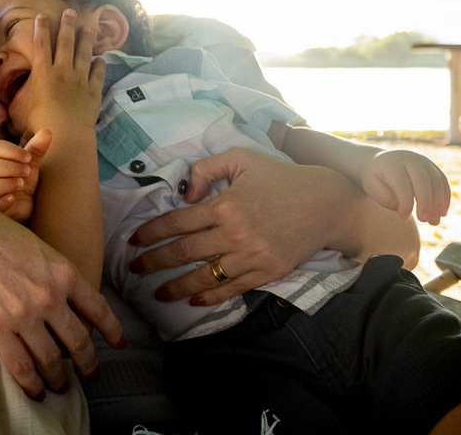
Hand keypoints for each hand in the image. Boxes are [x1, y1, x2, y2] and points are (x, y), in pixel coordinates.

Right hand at [0, 130, 49, 221]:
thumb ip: (35, 150)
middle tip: (27, 172)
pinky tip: (13, 199)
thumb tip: (47, 131)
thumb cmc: (21, 185)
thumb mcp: (29, 166)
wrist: (21, 211)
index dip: (12, 151)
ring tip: (21, 184)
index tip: (28, 157)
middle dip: (9, 167)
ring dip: (4, 184)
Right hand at [0, 189, 125, 398]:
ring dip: (59, 378)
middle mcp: (49, 296)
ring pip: (51, 359)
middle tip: (91, 373)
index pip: (98, 309)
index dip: (112, 331)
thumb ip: (56, 274)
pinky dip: (32, 384)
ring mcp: (23, 314)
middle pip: (79, 341)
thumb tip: (69, 302)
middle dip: (88, 363)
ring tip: (60, 386)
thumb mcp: (38, 247)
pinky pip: (21, 366)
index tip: (119, 344)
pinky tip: (36, 391)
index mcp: (64, 272)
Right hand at [11, 9, 104, 139]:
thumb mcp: (18, 110)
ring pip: (84, 53)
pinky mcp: (93, 92)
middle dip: (67, 25)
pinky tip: (101, 59)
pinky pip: (98, 73)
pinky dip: (100, 64)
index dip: (41, 28)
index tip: (42, 16)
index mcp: (42, 73)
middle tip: (71, 12)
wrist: (65, 135)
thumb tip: (10, 95)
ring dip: (86, 39)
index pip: (40, 45)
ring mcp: (80, 80)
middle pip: (65, 42)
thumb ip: (17, 98)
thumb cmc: (37, 124)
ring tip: (88, 27)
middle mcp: (62, 71)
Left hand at [126, 148, 351, 307]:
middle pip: (184, 252)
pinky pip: (232, 289)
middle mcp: (235, 234)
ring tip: (158, 294)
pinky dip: (211, 297)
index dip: (151, 233)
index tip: (133, 241)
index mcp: (225, 204)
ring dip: (177, 287)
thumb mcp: (242, 159)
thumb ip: (208, 169)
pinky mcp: (268, 273)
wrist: (327, 204)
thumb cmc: (281, 178)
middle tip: (135, 270)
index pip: (177, 222)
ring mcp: (252, 257)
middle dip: (154, 262)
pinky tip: (194, 301)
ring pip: (205, 276)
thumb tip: (185, 193)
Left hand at [363, 149, 450, 224]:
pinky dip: (444, 198)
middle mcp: (409, 159)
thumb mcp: (373, 189)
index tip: (403, 218)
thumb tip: (406, 208)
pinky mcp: (432, 166)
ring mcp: (423, 161)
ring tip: (434, 222)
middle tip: (423, 220)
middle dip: (425, 202)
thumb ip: (388, 199)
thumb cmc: (375, 180)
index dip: (405, 202)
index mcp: (392, 164)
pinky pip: (443, 182)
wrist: (378, 162)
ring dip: (438, 203)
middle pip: (423, 180)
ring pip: (436, 181)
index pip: (402, 184)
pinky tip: (441, 213)